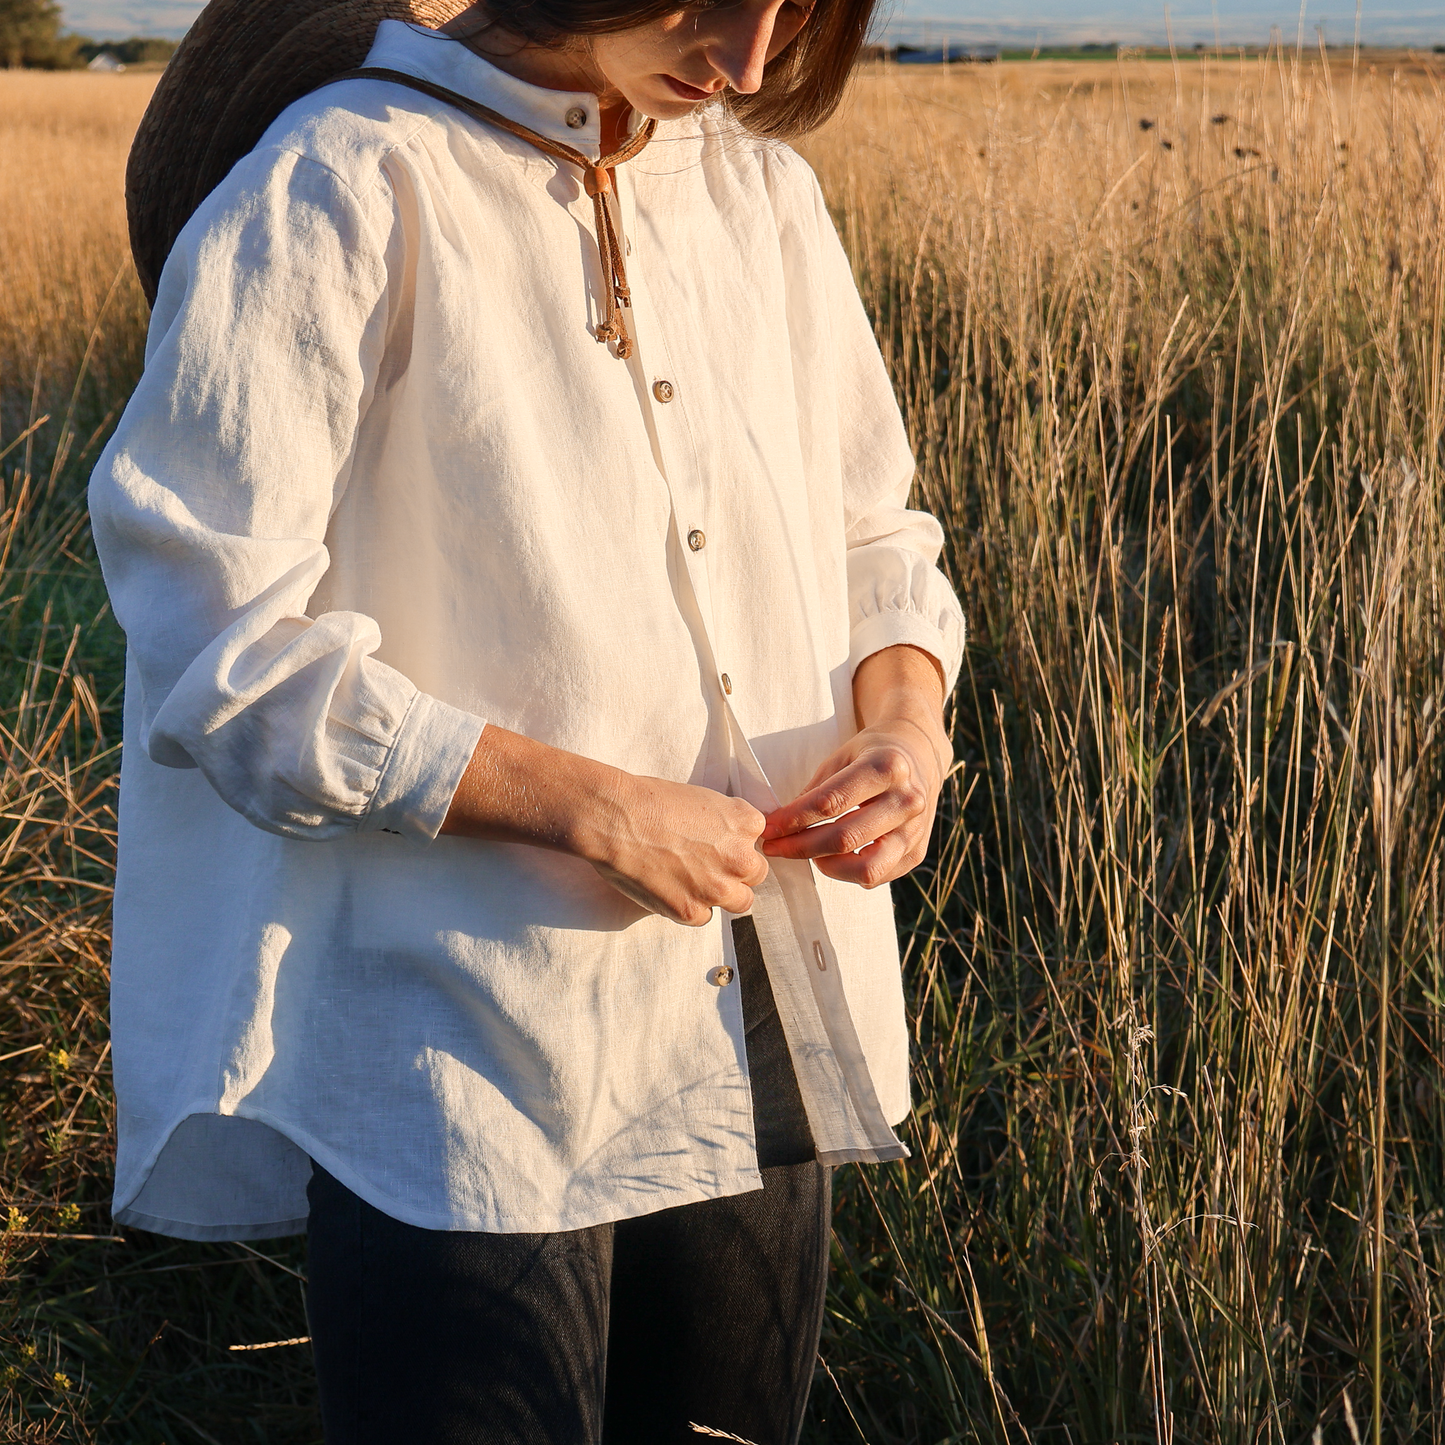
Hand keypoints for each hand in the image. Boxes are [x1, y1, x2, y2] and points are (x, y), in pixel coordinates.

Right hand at [583, 774, 769, 925]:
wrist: (617, 818)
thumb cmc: (650, 800)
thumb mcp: (702, 799)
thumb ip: (724, 823)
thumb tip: (725, 839)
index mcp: (745, 824)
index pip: (758, 840)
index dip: (736, 842)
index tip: (718, 842)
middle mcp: (739, 858)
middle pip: (756, 873)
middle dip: (736, 870)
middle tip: (708, 863)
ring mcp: (718, 888)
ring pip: (741, 901)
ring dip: (723, 894)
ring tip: (695, 881)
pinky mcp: (692, 910)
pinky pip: (705, 916)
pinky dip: (691, 906)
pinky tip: (671, 888)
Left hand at [759, 646, 949, 888]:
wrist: (920, 756)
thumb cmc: (873, 755)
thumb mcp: (842, 757)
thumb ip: (815, 791)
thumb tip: (781, 825)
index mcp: (886, 767)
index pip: (830, 802)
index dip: (793, 820)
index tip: (769, 829)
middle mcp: (907, 800)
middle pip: (844, 838)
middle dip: (800, 847)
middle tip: (775, 848)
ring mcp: (916, 829)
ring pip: (865, 867)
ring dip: (827, 866)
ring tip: (809, 855)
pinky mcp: (917, 852)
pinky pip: (878, 876)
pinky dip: (849, 872)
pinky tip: (834, 859)